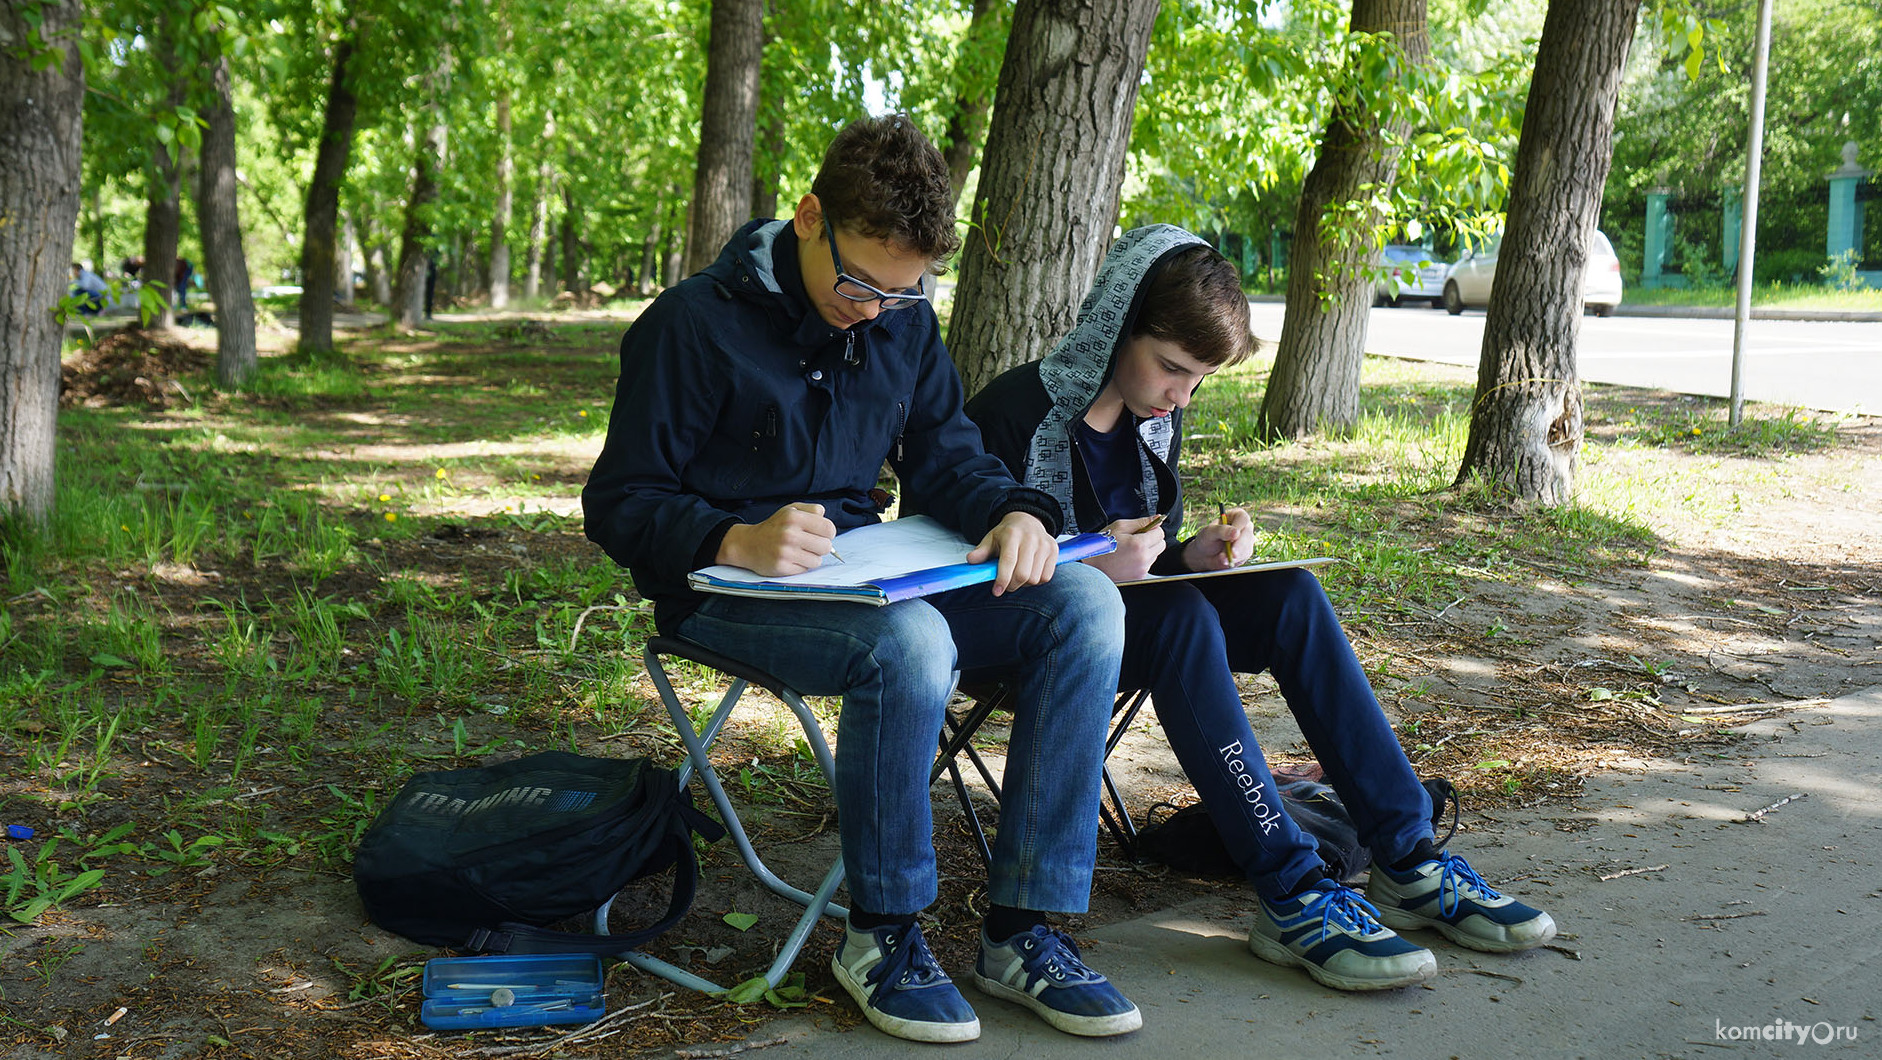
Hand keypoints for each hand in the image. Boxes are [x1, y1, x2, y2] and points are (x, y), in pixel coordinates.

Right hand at [717, 502, 836, 575]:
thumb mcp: (791, 510)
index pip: (829, 528)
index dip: (828, 533)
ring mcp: (785, 551)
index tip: (821, 534)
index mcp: (794, 517)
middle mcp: (789, 533)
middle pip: (826, 546)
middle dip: (821, 547)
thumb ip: (811, 510)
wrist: (748, 544)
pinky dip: (801, 566)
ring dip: (811, 558)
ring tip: (799, 552)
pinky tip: (791, 559)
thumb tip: (825, 518)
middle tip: (810, 544)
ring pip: (817, 560)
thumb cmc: (774, 527)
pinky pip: (805, 569)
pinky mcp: (782, 567)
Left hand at [965, 511, 1056, 594]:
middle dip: (1012, 585)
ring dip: (1024, 584)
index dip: (1002, 579)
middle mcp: (1031, 538)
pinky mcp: (1054, 550)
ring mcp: (1044, 544)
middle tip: (1006, 585)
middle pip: (1023, 573)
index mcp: (1012, 535)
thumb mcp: (991, 539)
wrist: (1027, 520)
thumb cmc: (1007, 534)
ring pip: (1035, 578)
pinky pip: (1046, 576)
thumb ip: (981, 551)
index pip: (1008, 561)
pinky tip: (1029, 574)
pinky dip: (1036, 581)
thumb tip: (971, 560)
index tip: (996, 591)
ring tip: (1017, 577)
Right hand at [1084, 515, 1166, 582]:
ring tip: (1129, 549)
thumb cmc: (1102, 545)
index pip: (1160, 533)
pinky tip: (1128, 558)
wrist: (1091, 566)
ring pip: (1155, 555)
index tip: (1144, 529)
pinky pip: (1148, 565)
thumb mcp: (1119, 526)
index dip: (1152, 528)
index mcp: (1139, 544)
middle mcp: (1143, 559)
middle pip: (1161, 544)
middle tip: (1137, 538)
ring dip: (1147, 550)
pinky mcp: (1139, 576)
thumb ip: (1141, 522)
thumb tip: (1156, 519)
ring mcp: (1142, 569)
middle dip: (1152, 539)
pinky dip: (1142, 560)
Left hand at [1183, 506, 1253, 571]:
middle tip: (1231, 554)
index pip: (1243, 518)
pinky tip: (1225, 560)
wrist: (1205, 555)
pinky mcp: (1245, 552)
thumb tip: (1236, 532)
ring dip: (1235, 555)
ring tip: (1221, 557)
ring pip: (1247, 547)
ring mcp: (1246, 540)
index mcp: (1236, 516)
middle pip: (1248, 534)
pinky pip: (1244, 557)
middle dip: (1239, 546)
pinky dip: (1234, 561)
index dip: (1239, 527)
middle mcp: (1244, 527)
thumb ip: (1221, 531)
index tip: (1234, 536)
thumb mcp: (1209, 532)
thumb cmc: (1207, 539)